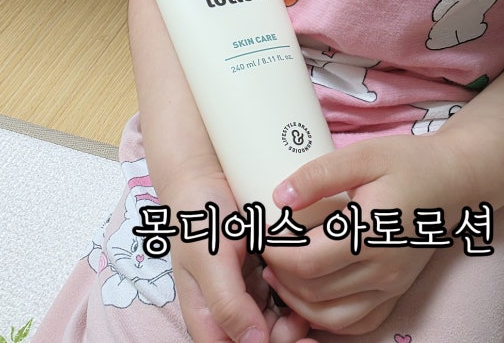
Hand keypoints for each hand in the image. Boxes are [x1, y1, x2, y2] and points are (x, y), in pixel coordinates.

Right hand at [160, 172, 316, 342]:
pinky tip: (304, 285)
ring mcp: (246, 296)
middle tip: (300, 317)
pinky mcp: (261, 278)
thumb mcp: (208, 258)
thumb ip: (227, 303)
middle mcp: (226, 312)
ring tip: (302, 300)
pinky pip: (283, 300)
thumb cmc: (199, 217)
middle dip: (285, 337)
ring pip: (275, 328)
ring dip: (293, 321)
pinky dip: (296, 298)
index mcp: (206, 318)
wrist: (206, 178)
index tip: (295, 336)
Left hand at [261, 134, 473, 334]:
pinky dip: (326, 316)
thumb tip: (280, 198)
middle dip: (279, 275)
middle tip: (265, 249)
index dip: (274, 253)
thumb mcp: (364, 156)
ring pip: (331, 315)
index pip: (307, 262)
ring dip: (297, 300)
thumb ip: (319, 175)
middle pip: (314, 291)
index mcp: (371, 232)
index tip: (261, 233)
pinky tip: (310, 294)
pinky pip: (356, 322)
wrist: (456, 180)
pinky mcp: (397, 291)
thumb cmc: (410, 163)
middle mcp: (384, 268)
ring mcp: (392, 285)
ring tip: (278, 273)